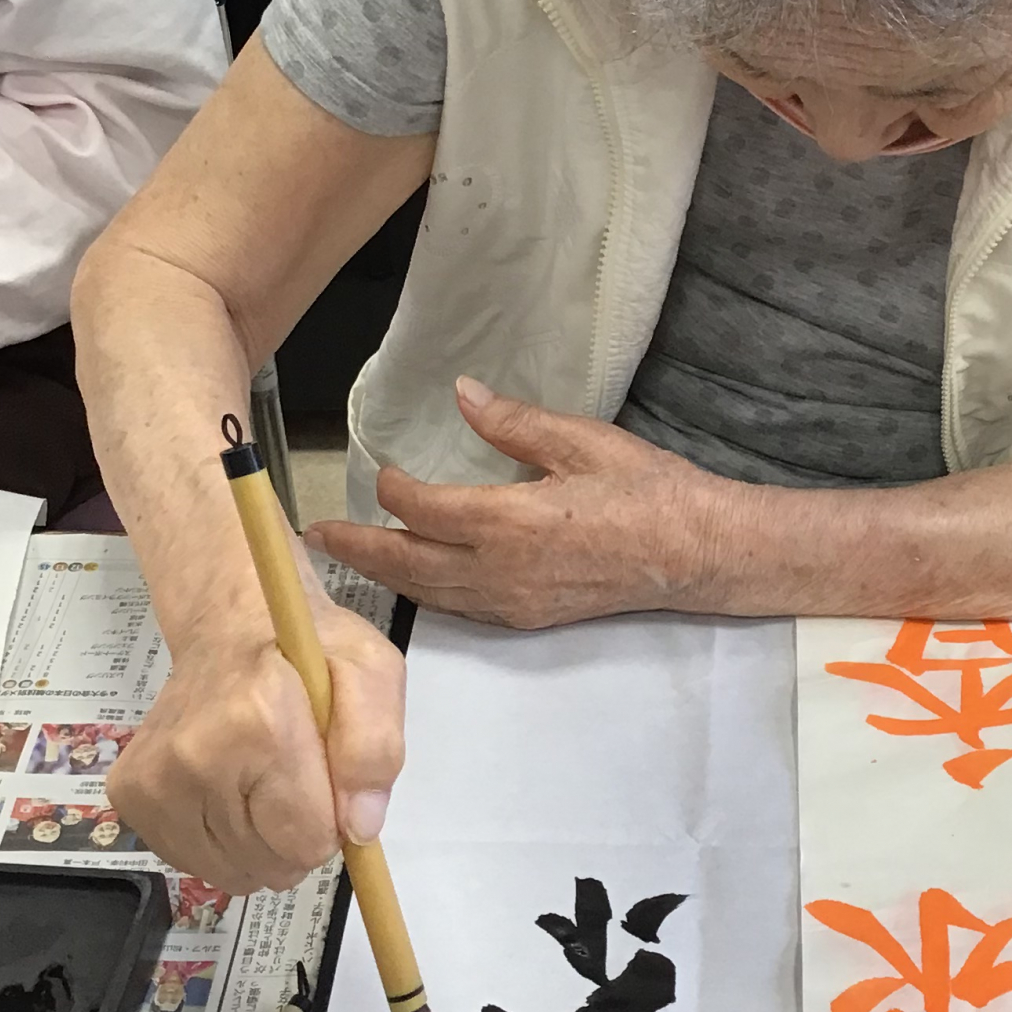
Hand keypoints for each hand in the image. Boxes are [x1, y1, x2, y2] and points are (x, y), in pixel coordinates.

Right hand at [107, 589, 405, 891]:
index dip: (333, 818)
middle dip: (297, 833)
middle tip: (296, 774)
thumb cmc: (306, 650)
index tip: (328, 776)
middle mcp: (193, 758)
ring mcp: (152, 782)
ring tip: (263, 780)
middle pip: (271, 865)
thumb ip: (375, 750)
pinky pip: (196, 864)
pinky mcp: (129, 796)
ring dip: (260, 843)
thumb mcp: (371, 674)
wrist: (228, 626)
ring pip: (233, 874)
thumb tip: (358, 829)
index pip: (308, 840)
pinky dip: (223, 842)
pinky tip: (229, 789)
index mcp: (259, 723)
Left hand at [311, 379, 740, 628]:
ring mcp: (515, 602)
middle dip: (358, 551)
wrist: (696, 553)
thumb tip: (463, 393)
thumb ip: (514, 423)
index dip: (395, 492)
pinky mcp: (530, 618)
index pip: (425, 510)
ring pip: (431, 594)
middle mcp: (503, 570)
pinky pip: (461, 609)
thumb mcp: (582, 440)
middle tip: (315, 538)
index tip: (384, 473)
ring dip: (386, 576)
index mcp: (511, 521)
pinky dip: (427, 594)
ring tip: (351, 558)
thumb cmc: (646, 489)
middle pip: (409, 565)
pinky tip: (416, 580)